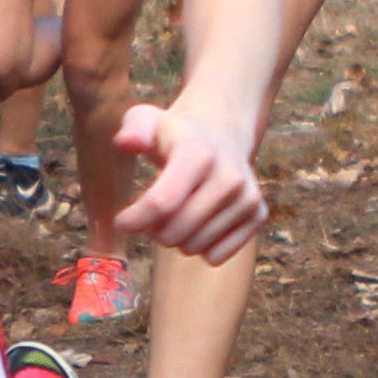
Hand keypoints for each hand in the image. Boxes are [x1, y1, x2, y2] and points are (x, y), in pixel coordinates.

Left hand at [108, 99, 261, 264]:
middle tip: (152, 214)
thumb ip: (133, 129)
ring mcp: (247, 197)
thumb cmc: (174, 134)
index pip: (161, 203)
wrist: (221, 133)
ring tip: (176, 213)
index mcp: (198, 154)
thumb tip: (126, 141)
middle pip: (174, 232)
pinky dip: (200, 247)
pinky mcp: (257, 214)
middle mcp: (229, 176)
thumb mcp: (147, 120)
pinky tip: (198, 223)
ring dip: (176, 239)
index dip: (134, 219)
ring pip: (194, 248)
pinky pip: (216, 256)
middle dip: (153, 230)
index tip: (120, 223)